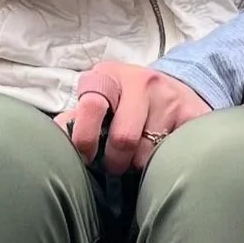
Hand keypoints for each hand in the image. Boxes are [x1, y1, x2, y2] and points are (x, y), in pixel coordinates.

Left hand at [57, 62, 211, 170]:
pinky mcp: (193, 113)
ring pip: (148, 152)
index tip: (86, 157)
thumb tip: (51, 139)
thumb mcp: (100, 100)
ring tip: (139, 157)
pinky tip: (161, 154)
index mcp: (109, 76)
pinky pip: (171, 153)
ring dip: (140, 165)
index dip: (85, 139)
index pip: (92, 107)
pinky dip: (163, 163)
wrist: (176, 88)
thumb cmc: (126, 102)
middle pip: (123, 138)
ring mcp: (170, 96)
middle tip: (116, 166)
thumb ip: (75, 119)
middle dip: (116, 162)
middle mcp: (140, 81)